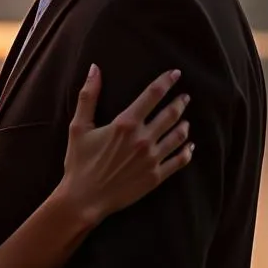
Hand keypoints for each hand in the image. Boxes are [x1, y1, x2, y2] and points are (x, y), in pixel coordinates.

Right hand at [59, 66, 192, 225]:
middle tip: (185, 97)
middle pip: (170, 114)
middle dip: (180, 102)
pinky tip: (189, 146)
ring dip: (184, 125)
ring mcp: (152, 158)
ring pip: (178, 136)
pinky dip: (187, 151)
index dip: (166, 81)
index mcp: (126, 123)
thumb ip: (88, 96)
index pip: (153, 95)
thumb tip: (94, 68)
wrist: (84, 198)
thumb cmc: (79, 162)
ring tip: (185, 119)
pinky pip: (179, 160)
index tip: (176, 73)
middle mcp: (143, 139)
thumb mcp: (78, 126)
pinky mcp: (156, 176)